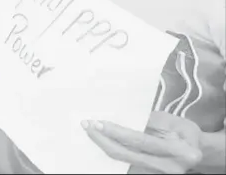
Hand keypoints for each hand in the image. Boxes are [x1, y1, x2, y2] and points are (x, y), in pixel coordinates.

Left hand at [83, 112, 202, 173]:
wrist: (195, 149)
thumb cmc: (181, 130)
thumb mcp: (169, 120)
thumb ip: (146, 121)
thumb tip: (115, 115)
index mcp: (180, 150)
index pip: (139, 141)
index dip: (116, 132)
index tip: (97, 123)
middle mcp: (170, 167)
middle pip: (126, 155)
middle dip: (103, 140)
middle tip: (87, 126)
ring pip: (123, 162)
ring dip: (104, 146)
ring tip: (90, 132)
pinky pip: (126, 165)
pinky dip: (111, 153)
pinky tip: (101, 142)